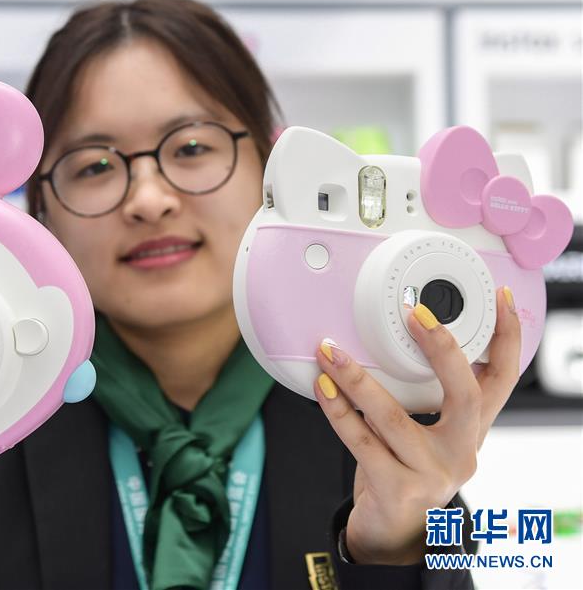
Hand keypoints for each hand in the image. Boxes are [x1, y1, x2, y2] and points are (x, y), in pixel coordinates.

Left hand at [312, 286, 520, 564]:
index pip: (502, 379)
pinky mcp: (397, 490)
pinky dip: (337, 412)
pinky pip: (361, 443)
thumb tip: (387, 335)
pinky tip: (322, 389)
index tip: (501, 299)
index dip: (508, 339)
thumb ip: (421, 395)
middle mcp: (462, 452)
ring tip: (331, 352)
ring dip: (357, 380)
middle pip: (466, 396)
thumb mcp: (427, 432)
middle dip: (442, 351)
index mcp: (472, 429)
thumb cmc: (405, 469)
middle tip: (415, 315)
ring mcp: (431, 474)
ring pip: (394, 418)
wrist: (393, 532)